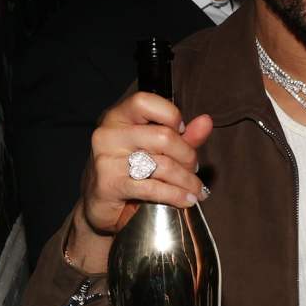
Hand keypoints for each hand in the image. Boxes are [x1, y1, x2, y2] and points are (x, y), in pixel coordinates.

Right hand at [80, 92, 213, 237]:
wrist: (98, 203)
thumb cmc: (130, 170)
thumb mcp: (156, 149)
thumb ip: (183, 136)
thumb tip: (206, 121)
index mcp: (118, 117)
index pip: (145, 102)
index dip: (170, 115)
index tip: (182, 132)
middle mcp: (109, 134)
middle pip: (163, 137)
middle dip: (187, 156)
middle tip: (193, 169)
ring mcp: (107, 159)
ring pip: (163, 165)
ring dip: (187, 180)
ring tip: (196, 189)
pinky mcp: (110, 185)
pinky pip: (153, 188)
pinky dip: (176, 195)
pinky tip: (187, 199)